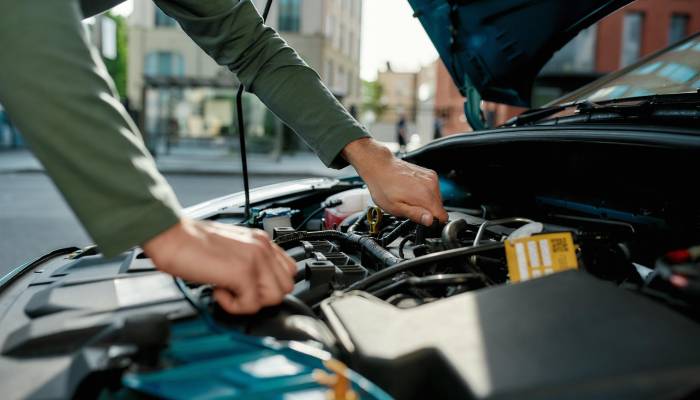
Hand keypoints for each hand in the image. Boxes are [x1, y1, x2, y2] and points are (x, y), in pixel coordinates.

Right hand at [143, 218, 295, 313]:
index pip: (288, 270)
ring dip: (250, 302)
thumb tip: (254, 285)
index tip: (250, 287)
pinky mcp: (243, 272)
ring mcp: (255, 258)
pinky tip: (219, 291)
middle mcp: (262, 246)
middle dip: (262, 296)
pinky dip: (234, 306)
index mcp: (260, 240)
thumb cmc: (192, 243)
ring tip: (228, 289)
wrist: (171, 236)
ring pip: (274, 297)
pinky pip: (252, 305)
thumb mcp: (231, 248)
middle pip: (285, 286)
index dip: (269, 284)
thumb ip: (249, 261)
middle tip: (238, 290)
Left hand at [343, 138, 447, 225]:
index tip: (421, 219)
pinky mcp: (430, 174)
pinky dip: (425, 193)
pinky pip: (433, 190)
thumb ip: (415, 215)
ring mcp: (431, 177)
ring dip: (425, 202)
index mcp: (425, 195)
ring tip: (409, 197)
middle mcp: (432, 185)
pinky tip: (411, 190)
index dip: (432, 222)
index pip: (442, 216)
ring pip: (436, 199)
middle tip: (410, 206)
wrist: (380, 166)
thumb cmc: (384, 187)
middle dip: (427, 211)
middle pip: (439, 208)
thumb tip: (430, 221)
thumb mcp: (395, 208)